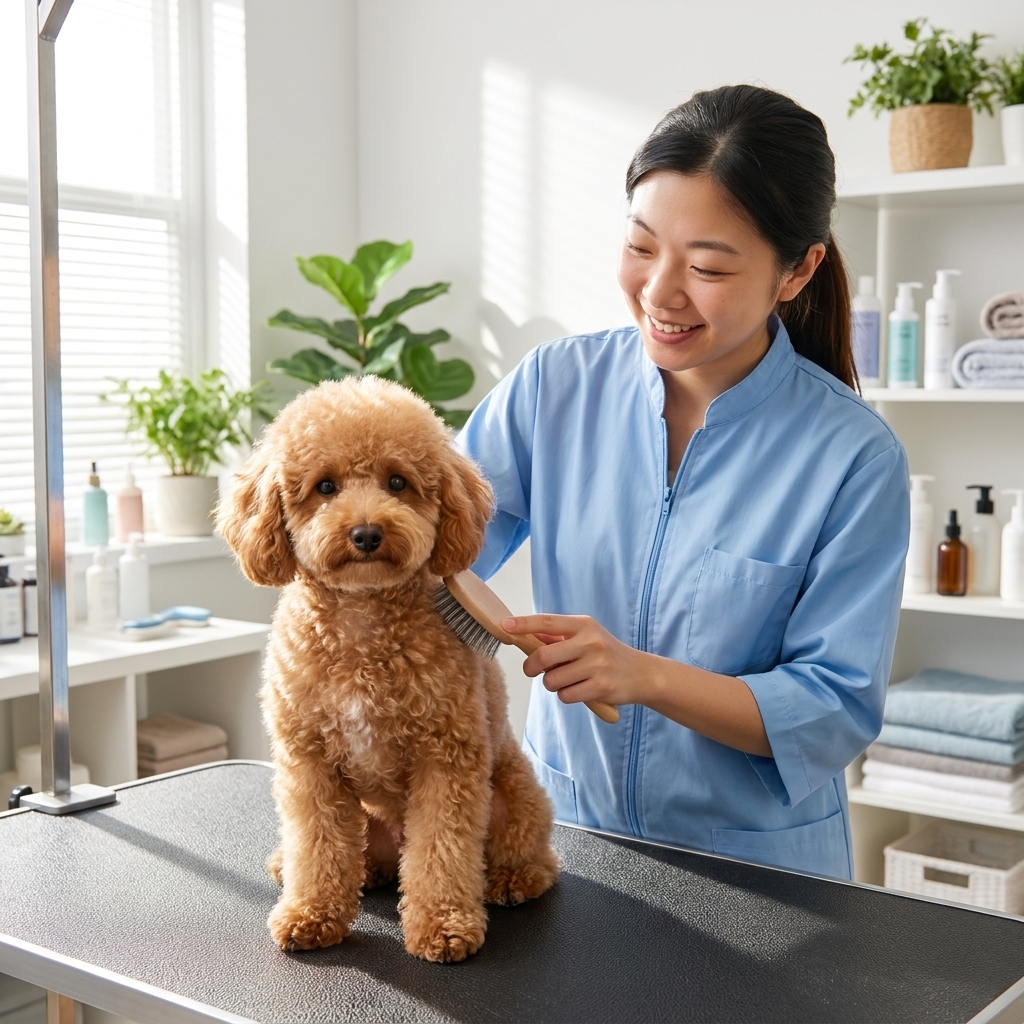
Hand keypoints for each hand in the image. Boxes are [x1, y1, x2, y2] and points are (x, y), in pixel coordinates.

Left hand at [501, 614, 649, 707]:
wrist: (640, 673)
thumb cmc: (605, 654)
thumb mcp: (586, 637)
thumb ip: (558, 638)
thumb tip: (523, 636)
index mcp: (584, 625)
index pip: (547, 622)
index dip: (524, 624)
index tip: (504, 625)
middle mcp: (591, 642)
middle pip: (543, 656)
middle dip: (532, 667)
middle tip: (532, 670)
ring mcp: (597, 665)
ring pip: (552, 680)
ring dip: (553, 684)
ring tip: (568, 680)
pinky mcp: (601, 687)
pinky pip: (565, 696)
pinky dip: (566, 695)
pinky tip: (580, 689)